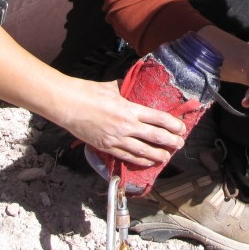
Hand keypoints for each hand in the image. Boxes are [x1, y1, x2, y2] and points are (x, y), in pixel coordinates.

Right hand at [57, 79, 187, 167]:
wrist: (67, 105)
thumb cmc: (88, 92)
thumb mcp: (112, 87)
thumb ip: (127, 90)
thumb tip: (135, 87)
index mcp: (130, 109)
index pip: (159, 118)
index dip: (173, 125)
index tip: (181, 128)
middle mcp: (126, 126)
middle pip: (155, 137)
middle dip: (171, 142)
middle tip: (180, 144)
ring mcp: (116, 139)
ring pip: (143, 152)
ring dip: (158, 155)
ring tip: (167, 157)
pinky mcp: (106, 147)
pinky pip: (127, 156)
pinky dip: (140, 161)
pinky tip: (148, 162)